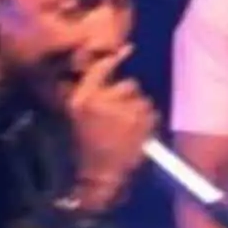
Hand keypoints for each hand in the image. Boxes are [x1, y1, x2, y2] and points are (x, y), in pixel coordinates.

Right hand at [66, 46, 157, 209]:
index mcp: (81, 99)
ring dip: (138, 112)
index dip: (116, 58)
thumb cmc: (85, 147)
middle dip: (127, 98)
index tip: (128, 49)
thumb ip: (91, 89)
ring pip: (142, 100)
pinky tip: (134, 136)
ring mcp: (124, 112)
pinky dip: (147, 124)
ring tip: (125, 130)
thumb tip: (114, 62)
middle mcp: (102, 101)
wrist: (96, 178)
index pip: (101, 68)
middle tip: (117, 117)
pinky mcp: (141, 125)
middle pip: (129, 86)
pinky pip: (152, 114)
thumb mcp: (76, 115)